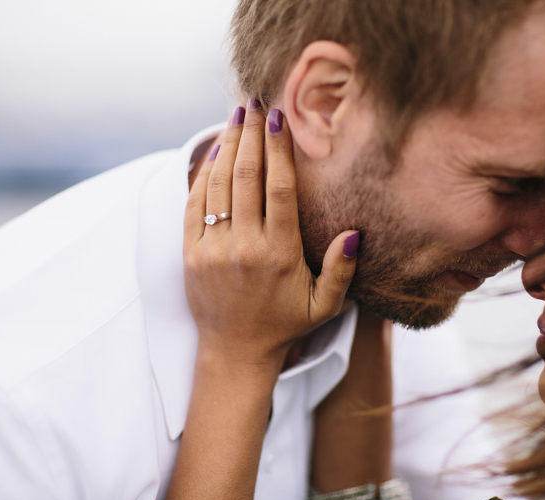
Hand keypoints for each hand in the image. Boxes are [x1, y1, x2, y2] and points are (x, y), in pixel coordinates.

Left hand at [183, 104, 359, 371]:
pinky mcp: (190, 254)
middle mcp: (243, 247)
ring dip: (227, 145)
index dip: (278, 150)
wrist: (235, 352)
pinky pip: (194, 205)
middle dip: (251, 135)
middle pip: (245, 177)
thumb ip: (341, 270)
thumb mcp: (325, 305)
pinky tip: (215, 152)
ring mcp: (212, 250)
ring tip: (236, 116)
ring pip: (218, 185)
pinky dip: (203, 174)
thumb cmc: (285, 326)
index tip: (278, 119)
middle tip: (254, 104)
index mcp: (279, 254)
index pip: (279, 189)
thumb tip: (354, 233)